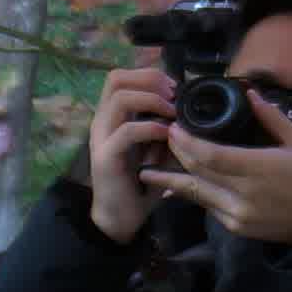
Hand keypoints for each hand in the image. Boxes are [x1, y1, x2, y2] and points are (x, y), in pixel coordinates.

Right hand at [85, 65, 178, 244]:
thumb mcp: (159, 148)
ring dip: (152, 99)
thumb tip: (190, 107)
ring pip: (119, 98)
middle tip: (173, 95)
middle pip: (116, 78)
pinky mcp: (105, 157)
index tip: (175, 88)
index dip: (150, 74)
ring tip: (172, 112)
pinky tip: (166, 133)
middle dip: (150, 79)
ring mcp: (101, 138)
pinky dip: (150, 126)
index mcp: (112, 116)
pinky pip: (126, 130)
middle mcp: (102, 121)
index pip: (121, 76)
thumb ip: (168, 127)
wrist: (120, 217)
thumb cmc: (142, 181)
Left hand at [144, 93, 291, 244]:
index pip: (211, 156)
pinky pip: (209, 206)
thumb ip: (272, 118)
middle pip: (199, 173)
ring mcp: (238, 214)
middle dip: (178, 154)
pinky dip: (195, 193)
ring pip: (197, 194)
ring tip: (151, 170)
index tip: (175, 128)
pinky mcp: (236, 227)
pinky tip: (181, 185)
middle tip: (165, 138)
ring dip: (173, 180)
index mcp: (259, 168)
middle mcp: (244, 194)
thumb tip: (251, 94)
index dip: (188, 143)